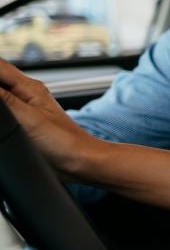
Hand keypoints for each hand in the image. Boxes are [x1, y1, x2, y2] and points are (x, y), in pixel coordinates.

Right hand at [0, 58, 99, 179]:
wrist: (82, 163)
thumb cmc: (64, 142)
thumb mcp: (28, 119)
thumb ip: (4, 99)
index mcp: (30, 87)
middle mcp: (28, 93)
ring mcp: (26, 107)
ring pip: (0, 91)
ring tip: (1, 116)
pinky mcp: (25, 121)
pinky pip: (3, 108)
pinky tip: (0, 115)